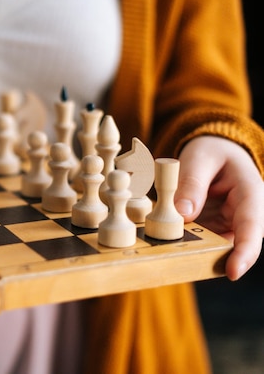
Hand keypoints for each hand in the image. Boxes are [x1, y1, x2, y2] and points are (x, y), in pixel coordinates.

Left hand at [175, 136, 263, 280]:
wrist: (213, 151)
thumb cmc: (211, 152)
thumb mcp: (199, 158)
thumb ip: (192, 184)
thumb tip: (184, 214)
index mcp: (251, 192)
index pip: (252, 226)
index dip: (245, 251)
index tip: (232, 272)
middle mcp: (245, 213)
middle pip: (237, 243)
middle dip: (215, 257)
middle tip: (188, 263)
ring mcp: (229, 223)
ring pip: (217, 245)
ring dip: (197, 249)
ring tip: (173, 245)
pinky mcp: (214, 228)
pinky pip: (202, 240)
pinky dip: (187, 242)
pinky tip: (170, 239)